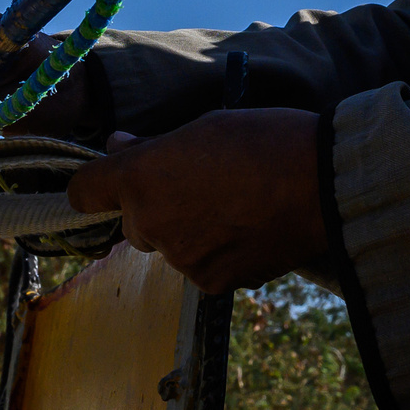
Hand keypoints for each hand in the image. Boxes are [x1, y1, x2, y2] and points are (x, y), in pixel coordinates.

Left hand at [66, 109, 326, 293]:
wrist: (325, 185)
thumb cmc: (268, 142)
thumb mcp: (206, 127)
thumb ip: (155, 146)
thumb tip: (119, 146)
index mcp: (141, 177)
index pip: (84, 191)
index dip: (97, 186)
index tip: (115, 181)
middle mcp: (150, 222)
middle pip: (135, 222)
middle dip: (159, 208)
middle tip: (206, 186)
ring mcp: (180, 258)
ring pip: (172, 246)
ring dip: (192, 232)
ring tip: (239, 207)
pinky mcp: (211, 283)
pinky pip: (203, 267)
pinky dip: (220, 254)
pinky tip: (251, 230)